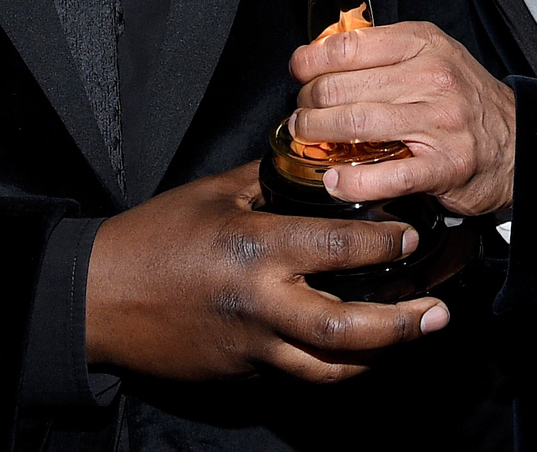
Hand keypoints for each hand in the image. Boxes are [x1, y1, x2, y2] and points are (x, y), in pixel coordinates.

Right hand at [85, 162, 446, 382]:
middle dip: (402, 324)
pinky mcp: (241, 371)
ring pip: (330, 367)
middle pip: (348, 328)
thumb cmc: (155, 236)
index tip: (413, 237)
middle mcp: (260, 302)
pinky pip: (299, 372)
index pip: (340, 249)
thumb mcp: (214, 193)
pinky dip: (335, 364)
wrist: (99, 298)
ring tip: (411, 336)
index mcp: (256, 247)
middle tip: (437, 312)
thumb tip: (316, 163)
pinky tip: (359, 350)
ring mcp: (251, 345)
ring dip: (379, 355)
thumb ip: (271, 180)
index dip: (387, 245)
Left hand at [289, 21, 514, 217]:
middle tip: (303, 114)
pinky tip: (335, 180)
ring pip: (355, 126)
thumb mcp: (431, 56)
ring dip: (318, 136)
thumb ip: (383, 53)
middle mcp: (433, 77)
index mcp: (423, 44)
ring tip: (309, 139)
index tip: (300, 72)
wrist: (519, 141)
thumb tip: (321, 54)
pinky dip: (350, 181)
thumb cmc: (464, 99)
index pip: (348, 46)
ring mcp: (440, 122)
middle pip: (341, 87)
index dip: (311, 61)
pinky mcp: (445, 166)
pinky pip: (385, 176)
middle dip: (308, 104)